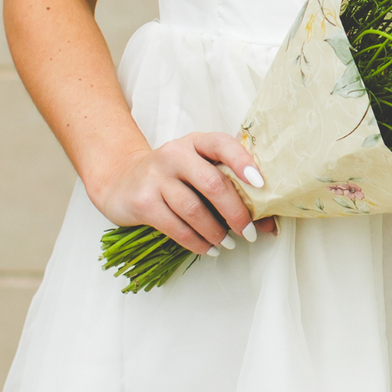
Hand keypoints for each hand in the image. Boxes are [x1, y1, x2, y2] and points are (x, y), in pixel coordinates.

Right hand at [91, 132, 278, 254]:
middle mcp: (175, 154)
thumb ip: (230, 190)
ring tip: (227, 243)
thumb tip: (270, 224)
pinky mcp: (143, 202)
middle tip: (248, 232)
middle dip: (235, 212)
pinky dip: (196, 242)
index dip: (243, 162)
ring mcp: (156, 177)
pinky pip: (175, 227)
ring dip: (216, 231)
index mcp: (196, 142)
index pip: (222, 144)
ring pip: (194, 208)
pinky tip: (207, 248)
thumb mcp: (199, 173)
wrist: (121, 180)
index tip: (260, 183)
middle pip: (212, 183)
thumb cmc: (173, 179)